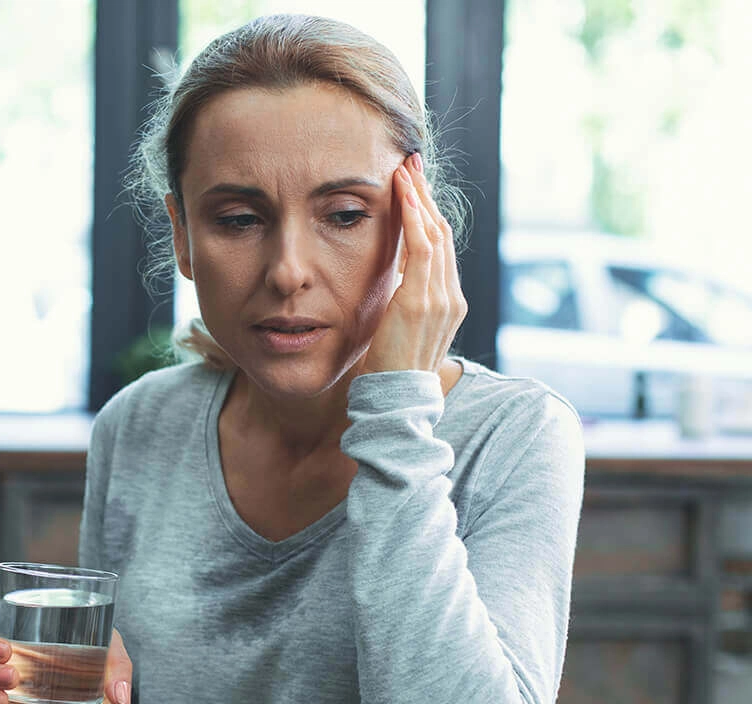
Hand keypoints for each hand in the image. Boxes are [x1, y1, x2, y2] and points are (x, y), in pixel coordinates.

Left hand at [361, 153, 467, 375]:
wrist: (397, 400)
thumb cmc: (391, 370)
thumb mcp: (400, 328)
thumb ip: (403, 302)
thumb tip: (392, 282)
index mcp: (448, 303)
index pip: (441, 247)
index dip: (429, 214)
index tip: (414, 186)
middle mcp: (451, 296)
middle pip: (443, 233)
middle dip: (426, 196)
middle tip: (411, 164)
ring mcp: (441, 298)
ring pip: (435, 234)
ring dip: (419, 198)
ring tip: (404, 170)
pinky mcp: (423, 301)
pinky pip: (423, 248)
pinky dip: (415, 218)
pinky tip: (403, 195)